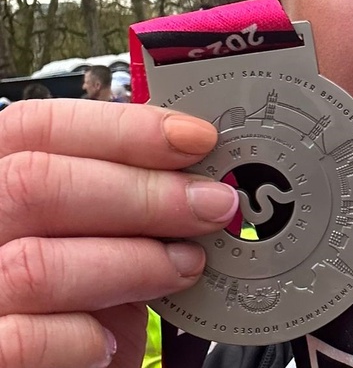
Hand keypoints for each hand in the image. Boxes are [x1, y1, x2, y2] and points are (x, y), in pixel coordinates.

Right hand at [0, 99, 236, 367]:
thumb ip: (131, 197)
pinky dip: (82, 338)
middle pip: (34, 183)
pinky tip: (110, 341)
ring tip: (186, 266)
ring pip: (36, 264)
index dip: (121, 127)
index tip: (197, 139)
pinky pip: (24, 341)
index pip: (34, 128)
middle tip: (212, 205)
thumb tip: (202, 169)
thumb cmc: (87, 304)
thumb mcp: (107, 234)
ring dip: (133, 262)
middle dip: (143, 192)